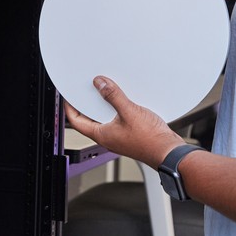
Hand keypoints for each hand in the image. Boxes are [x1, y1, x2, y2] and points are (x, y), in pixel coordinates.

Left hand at [64, 76, 185, 168]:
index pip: (76, 121)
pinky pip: (117, 119)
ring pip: (105, 119)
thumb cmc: (150, 140)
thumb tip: (100, 84)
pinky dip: (116, 108)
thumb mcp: (129, 111)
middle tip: (85, 90)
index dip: (69, 108)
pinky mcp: (130, 133)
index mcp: (102, 134)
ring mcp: (119, 136)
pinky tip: (124, 100)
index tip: (68, 96)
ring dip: (103, 105)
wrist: (168, 151)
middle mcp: (108, 137)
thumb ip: (113, 96)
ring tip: (104, 91)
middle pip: (89, 120)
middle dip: (86, 104)